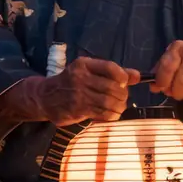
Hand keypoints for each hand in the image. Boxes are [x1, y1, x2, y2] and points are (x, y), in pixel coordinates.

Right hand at [6, 57, 140, 126]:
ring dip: (119, 107)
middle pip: (112, 87)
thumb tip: (137, 76)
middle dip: (123, 94)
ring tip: (119, 107)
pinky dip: (111, 116)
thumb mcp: (88, 71)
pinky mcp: (78, 110)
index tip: (124, 83)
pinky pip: (102, 114)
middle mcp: (80, 78)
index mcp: (84, 65)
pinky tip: (111, 115)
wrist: (45, 97)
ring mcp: (78, 95)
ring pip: (109, 102)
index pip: (110, 68)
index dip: (123, 77)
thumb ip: (113, 73)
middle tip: (122, 98)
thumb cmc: (71, 82)